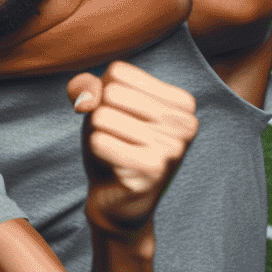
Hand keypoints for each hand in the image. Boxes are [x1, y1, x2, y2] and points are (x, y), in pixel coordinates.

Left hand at [68, 61, 198, 238]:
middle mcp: (186, 123)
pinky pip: (99, 142)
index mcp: (182, 103)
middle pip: (110, 93)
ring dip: (97, 135)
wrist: (117, 199)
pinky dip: (97, 152)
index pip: (119, 72)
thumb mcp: (101, 107)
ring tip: (117, 152)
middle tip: (116, 138)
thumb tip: (86, 95)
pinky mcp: (153, 169)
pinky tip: (115, 166)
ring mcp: (173, 147)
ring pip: (101, 117)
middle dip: (99, 116)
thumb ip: (89, 88)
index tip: (121, 118)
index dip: (104, 94)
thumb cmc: (114, 144)